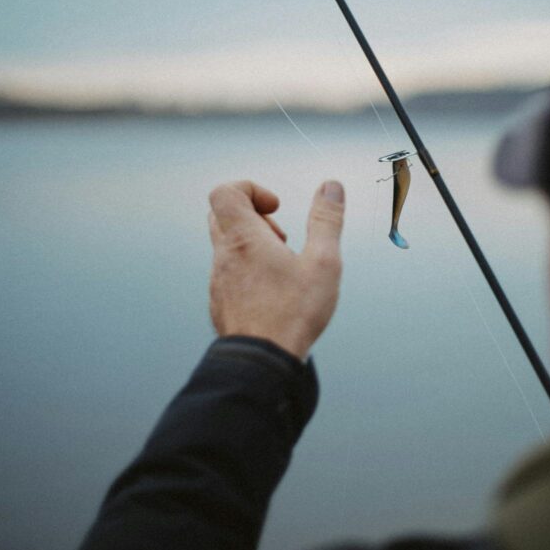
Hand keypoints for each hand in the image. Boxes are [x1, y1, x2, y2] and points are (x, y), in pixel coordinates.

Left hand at [207, 180, 344, 359]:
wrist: (261, 362)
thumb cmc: (292, 314)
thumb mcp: (323, 262)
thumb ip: (326, 220)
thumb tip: (331, 187)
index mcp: (244, 239)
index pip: (226, 192)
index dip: (251, 189)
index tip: (276, 207)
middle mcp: (224, 256)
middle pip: (223, 216)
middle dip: (254, 217)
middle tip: (280, 237)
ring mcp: (218, 281)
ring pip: (226, 247)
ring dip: (253, 246)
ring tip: (282, 267)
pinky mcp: (220, 303)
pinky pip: (228, 274)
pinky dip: (248, 271)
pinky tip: (273, 292)